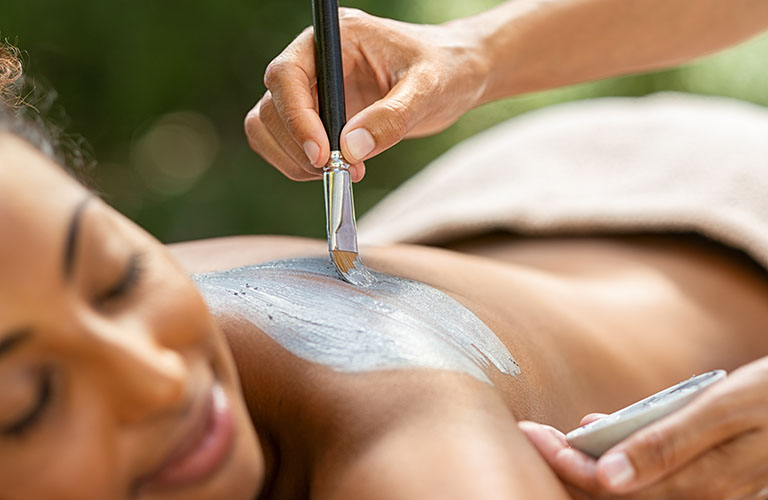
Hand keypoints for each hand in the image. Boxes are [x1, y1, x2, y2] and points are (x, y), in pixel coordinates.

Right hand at [244, 8, 487, 180]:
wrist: (455, 77)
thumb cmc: (445, 69)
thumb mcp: (427, 89)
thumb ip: (391, 117)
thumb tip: (349, 150)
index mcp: (334, 39)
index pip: (287, 75)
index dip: (296, 118)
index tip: (322, 155)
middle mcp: (313, 61)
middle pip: (271, 107)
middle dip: (298, 147)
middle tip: (337, 171)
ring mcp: (311, 91)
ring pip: (268, 128)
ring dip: (294, 161)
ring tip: (341, 172)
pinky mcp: (315, 117)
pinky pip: (285, 145)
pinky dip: (300, 166)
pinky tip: (340, 170)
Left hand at [519, 357, 767, 499]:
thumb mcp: (723, 411)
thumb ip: (667, 444)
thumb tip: (609, 477)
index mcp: (698, 484)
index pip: (607, 486)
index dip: (563, 462)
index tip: (531, 434)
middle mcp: (698, 498)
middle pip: (611, 494)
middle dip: (567, 465)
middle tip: (536, 434)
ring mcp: (703, 494)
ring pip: (629, 490)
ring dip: (590, 464)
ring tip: (565, 433)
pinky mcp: (705, 483)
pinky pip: (653, 480)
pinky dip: (620, 459)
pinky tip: (607, 431)